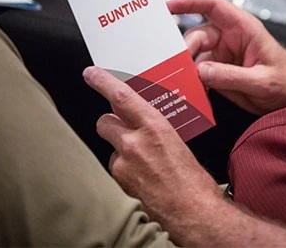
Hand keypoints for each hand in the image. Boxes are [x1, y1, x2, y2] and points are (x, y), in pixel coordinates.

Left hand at [83, 66, 220, 229]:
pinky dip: (123, 169)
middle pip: (105, 121)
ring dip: (120, 149)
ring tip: (142, 161)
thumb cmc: (193, 180)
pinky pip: (114, 167)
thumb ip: (155, 127)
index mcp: (155, 127)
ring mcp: (124, 163)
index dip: (103, 82)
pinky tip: (140, 176)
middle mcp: (135, 143)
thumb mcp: (177, 141)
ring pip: (110, 146)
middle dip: (112, 123)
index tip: (91, 74)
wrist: (192, 211)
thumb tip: (142, 120)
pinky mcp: (118, 181)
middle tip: (124, 129)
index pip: (122, 96)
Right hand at [166, 0, 285, 114]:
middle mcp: (229, 38)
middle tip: (178, 69)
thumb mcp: (262, 80)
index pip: (212, 6)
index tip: (168, 5)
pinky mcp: (219, 71)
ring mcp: (223, 55)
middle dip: (185, 51)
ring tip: (179, 84)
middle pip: (197, 36)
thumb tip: (201, 71)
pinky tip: (189, 93)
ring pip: (194, 56)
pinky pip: (199, 74)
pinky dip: (192, 82)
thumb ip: (231, 76)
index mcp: (242, 28)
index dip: (189, 2)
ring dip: (186, 70)